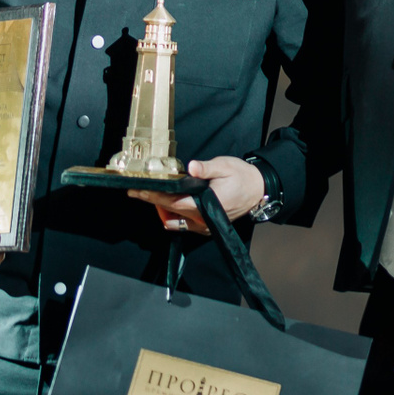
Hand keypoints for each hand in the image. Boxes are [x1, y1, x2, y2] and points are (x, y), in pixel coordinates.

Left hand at [129, 157, 263, 234]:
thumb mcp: (225, 166)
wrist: (258, 191)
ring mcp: (203, 226)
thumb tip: (191, 167)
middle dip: (151, 201)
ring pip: (173, 221)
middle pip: (168, 211)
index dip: (153, 196)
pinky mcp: (204, 227)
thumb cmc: (241, 177)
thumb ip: (206, 168)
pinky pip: (182, 225)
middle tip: (135, 190)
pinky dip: (171, 216)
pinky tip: (167, 204)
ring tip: (151, 194)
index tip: (137, 190)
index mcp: (205, 204)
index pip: (172, 202)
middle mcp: (201, 220)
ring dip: (161, 209)